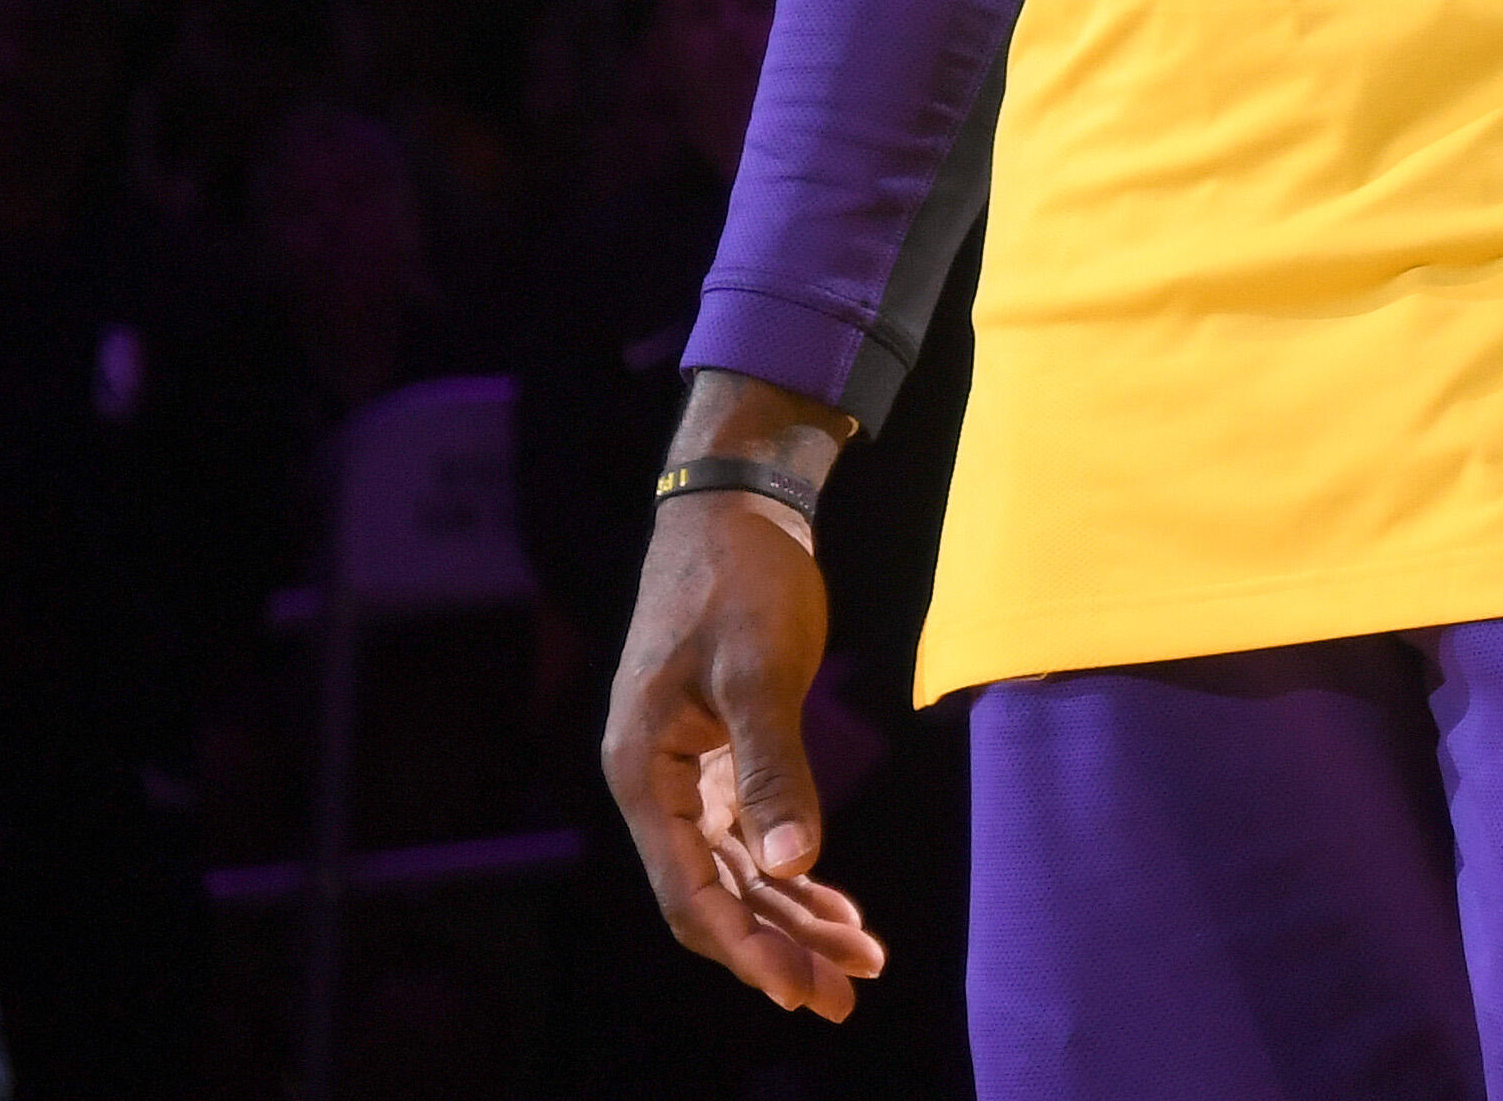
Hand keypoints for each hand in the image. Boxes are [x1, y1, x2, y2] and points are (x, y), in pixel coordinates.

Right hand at [602, 379, 888, 1016]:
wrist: (737, 506)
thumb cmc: (740, 576)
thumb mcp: (759, 667)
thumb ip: (773, 766)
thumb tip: (791, 866)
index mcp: (643, 772)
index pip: (689, 890)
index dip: (744, 946)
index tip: (799, 990)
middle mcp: (653, 785)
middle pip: (713, 895)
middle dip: (778, 949)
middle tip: (846, 995)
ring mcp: (683, 774)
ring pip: (736, 872)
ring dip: (792, 920)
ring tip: (859, 963)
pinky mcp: (717, 756)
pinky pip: (750, 838)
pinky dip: (793, 874)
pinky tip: (838, 908)